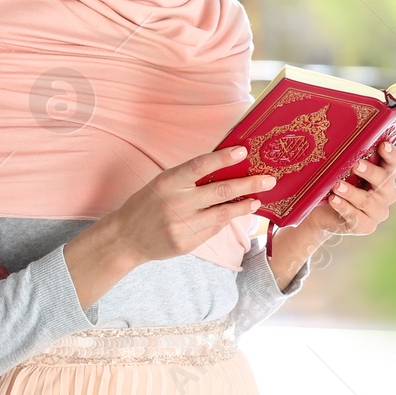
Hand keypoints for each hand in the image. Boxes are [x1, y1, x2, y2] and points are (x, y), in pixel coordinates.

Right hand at [104, 146, 276, 264]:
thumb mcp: (163, 182)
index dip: (222, 158)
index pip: (200, 166)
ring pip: (223, 214)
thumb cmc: (148, 203)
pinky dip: (225, 220)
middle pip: (220, 191)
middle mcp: (176, 203)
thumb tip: (226, 166)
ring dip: (244, 205)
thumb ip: (190, 177)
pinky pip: (213, 229)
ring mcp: (182, 226)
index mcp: (169, 182)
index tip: (243, 151)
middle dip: (249, 184)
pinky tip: (232, 214)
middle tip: (269, 180)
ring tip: (257, 199)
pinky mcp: (187, 243)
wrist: (126, 237)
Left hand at [299, 140, 395, 237]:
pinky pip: (356, 217)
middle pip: (384, 181)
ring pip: (367, 201)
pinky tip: (333, 200)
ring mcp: (378, 212)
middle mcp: (387, 193)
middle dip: (370, 172)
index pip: (394, 162)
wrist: (324, 211)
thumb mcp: (345, 169)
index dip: (391, 154)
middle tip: (356, 164)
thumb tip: (340, 137)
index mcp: (386, 174)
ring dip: (351, 192)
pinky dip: (344, 207)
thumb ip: (350, 158)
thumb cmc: (338, 182)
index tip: (383, 145)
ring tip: (337, 185)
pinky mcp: (366, 226)